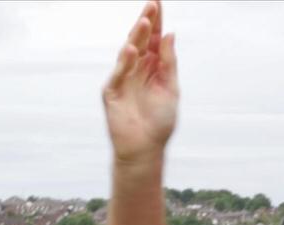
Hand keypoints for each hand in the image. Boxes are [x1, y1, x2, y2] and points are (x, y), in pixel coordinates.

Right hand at [102, 1, 178, 163]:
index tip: (157, 2)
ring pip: (128, 53)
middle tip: (152, 4)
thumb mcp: (170, 88)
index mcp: (152, 67)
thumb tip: (169, 34)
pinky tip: (132, 50)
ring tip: (145, 22)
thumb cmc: (159, 123)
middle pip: (140, 40)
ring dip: (136, 37)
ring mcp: (123, 79)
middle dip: (146, 22)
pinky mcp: (112, 92)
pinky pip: (118, 74)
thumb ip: (168, 62)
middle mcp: (136, 69)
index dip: (156, 21)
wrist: (146, 149)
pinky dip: (125, 62)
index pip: (153, 39)